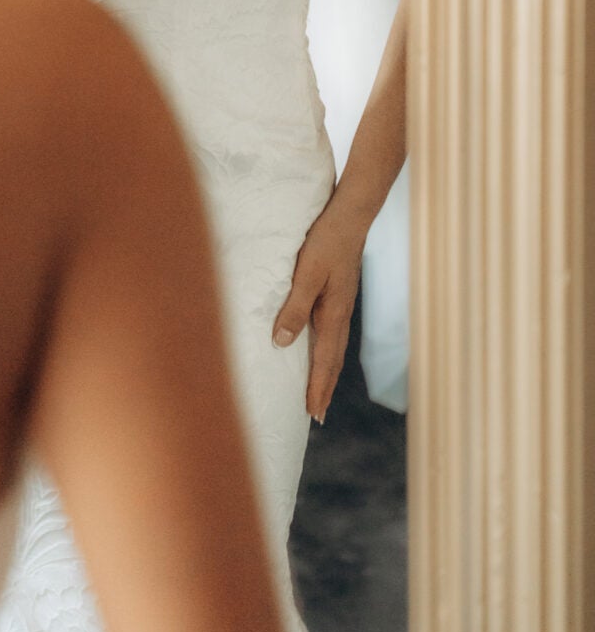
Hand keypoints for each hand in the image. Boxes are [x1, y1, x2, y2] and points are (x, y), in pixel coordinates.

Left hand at [270, 197, 366, 422]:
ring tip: (318, 391)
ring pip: (334, 348)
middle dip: (324, 388)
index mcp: (334, 314)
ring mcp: (341, 304)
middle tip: (316, 415)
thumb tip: (281, 343)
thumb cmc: (326, 242)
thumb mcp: (306, 274)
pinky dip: (327, 351)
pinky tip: (319, 349)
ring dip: (326, 372)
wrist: (349, 217)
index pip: (324, 361)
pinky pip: (332, 332)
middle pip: (333, 360)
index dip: (317, 387)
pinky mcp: (338, 294)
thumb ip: (294, 307)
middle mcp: (340, 314)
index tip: (312, 414)